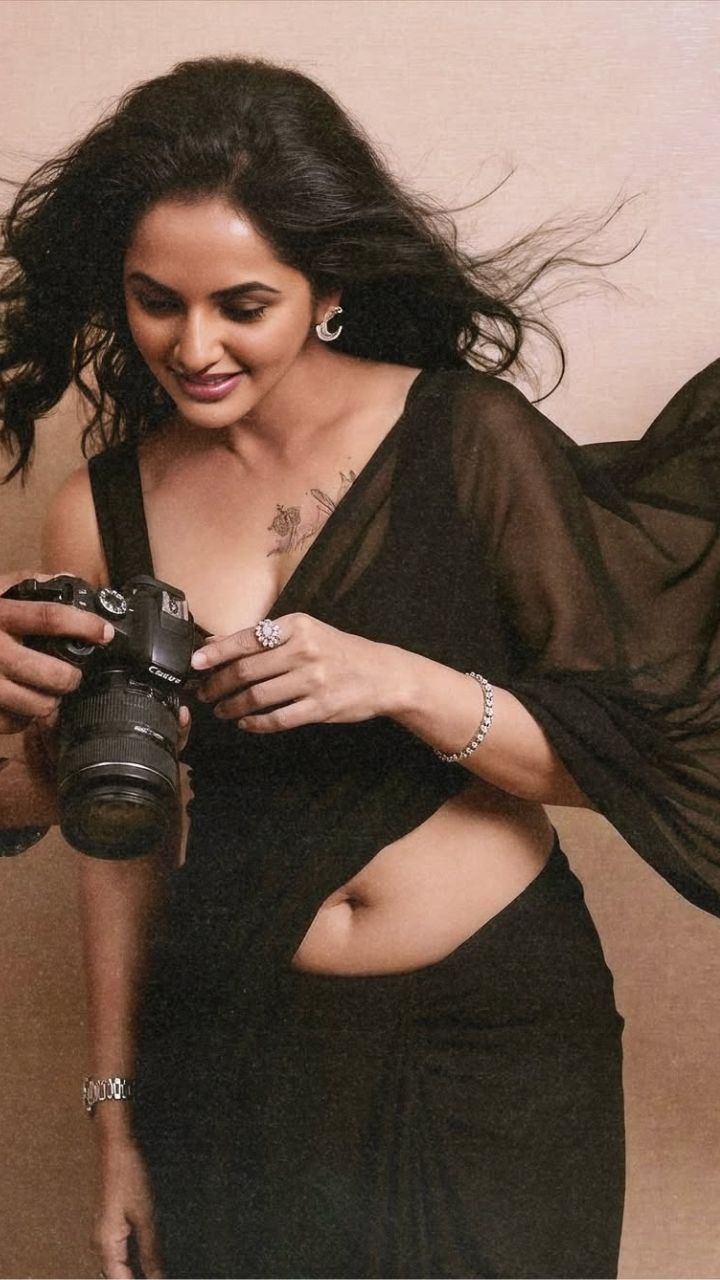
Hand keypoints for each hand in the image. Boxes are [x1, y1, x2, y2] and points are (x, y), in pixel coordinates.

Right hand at [0, 570, 113, 732]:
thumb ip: (23, 582)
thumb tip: (66, 580)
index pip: (49, 617)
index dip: (83, 626)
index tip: (104, 633)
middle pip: (52, 673)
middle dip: (72, 677)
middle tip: (73, 675)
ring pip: (38, 705)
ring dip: (51, 701)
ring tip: (47, 693)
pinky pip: (14, 724)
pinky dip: (24, 719)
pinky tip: (19, 705)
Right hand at [93, 1138, 163, 1278]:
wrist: (116, 1149)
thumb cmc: (127, 1175)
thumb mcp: (145, 1215)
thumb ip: (150, 1250)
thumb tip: (156, 1276)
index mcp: (106, 1244)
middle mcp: (101, 1243)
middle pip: (118, 1274)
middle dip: (139, 1277)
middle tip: (160, 1274)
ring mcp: (105, 1234)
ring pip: (120, 1264)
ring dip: (138, 1268)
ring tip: (158, 1267)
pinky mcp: (111, 1225)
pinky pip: (121, 1250)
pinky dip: (136, 1255)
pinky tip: (151, 1254)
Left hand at [191, 612, 399, 732]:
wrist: (383, 674)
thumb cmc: (338, 650)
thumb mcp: (304, 632)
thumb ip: (263, 637)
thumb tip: (217, 642)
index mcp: (296, 626)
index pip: (246, 639)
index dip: (216, 653)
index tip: (194, 663)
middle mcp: (304, 651)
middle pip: (247, 670)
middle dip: (218, 684)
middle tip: (203, 693)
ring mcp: (313, 681)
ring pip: (258, 697)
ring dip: (232, 706)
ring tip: (221, 710)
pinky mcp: (320, 708)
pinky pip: (278, 719)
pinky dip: (257, 723)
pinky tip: (245, 723)